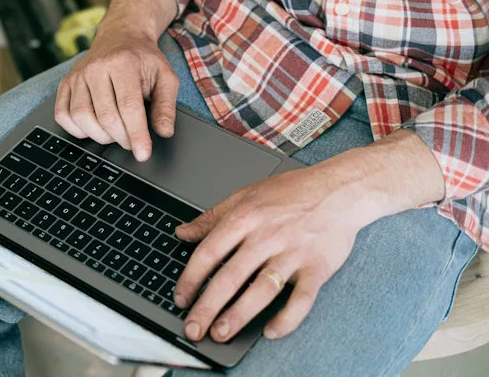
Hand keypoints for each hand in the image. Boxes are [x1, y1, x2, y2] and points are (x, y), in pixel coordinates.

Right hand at [55, 0, 178, 160]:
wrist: (120, 36)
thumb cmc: (143, 59)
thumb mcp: (165, 76)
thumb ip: (166, 105)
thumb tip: (164, 131)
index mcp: (123, 63)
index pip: (128, 107)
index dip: (136, 135)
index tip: (143, 153)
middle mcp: (96, 68)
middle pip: (105, 117)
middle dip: (121, 138)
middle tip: (132, 141)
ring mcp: (77, 75)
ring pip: (81, 118)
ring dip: (100, 135)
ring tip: (114, 133)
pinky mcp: (65, 82)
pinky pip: (62, 114)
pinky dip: (76, 129)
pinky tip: (93, 127)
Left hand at [172, 130, 445, 342]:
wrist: (341, 189)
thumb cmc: (293, 191)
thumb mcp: (245, 195)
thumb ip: (212, 217)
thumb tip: (182, 232)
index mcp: (245, 217)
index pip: (209, 252)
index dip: (191, 278)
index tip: (181, 298)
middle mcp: (267, 236)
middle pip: (231, 276)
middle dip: (208, 306)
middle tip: (193, 328)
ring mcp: (293, 253)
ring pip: (262, 289)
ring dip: (239, 315)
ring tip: (221, 333)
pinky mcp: (317, 268)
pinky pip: (301, 299)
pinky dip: (287, 318)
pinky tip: (270, 331)